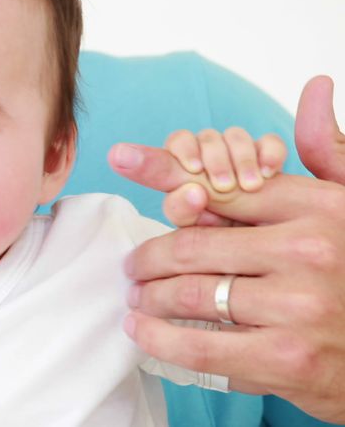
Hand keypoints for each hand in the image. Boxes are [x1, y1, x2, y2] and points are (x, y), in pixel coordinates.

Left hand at [109, 76, 344, 422]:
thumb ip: (324, 150)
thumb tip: (315, 86)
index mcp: (317, 208)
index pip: (220, 185)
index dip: (162, 171)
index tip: (121, 158)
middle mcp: (307, 252)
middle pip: (192, 244)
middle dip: (148, 257)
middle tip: (132, 267)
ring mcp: (298, 308)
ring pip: (189, 294)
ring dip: (148, 297)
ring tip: (137, 298)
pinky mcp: (288, 359)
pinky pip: (202, 347)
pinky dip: (161, 340)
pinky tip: (144, 333)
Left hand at [159, 127, 285, 225]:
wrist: (254, 240)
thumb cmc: (213, 233)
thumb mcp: (193, 224)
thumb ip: (180, 208)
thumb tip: (189, 191)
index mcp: (185, 165)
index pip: (179, 141)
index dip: (185, 149)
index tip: (195, 168)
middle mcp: (210, 153)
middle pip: (208, 137)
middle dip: (216, 159)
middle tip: (225, 187)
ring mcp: (239, 152)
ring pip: (236, 135)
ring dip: (243, 158)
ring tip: (250, 187)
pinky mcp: (268, 155)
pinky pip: (270, 141)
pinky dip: (270, 153)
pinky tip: (269, 173)